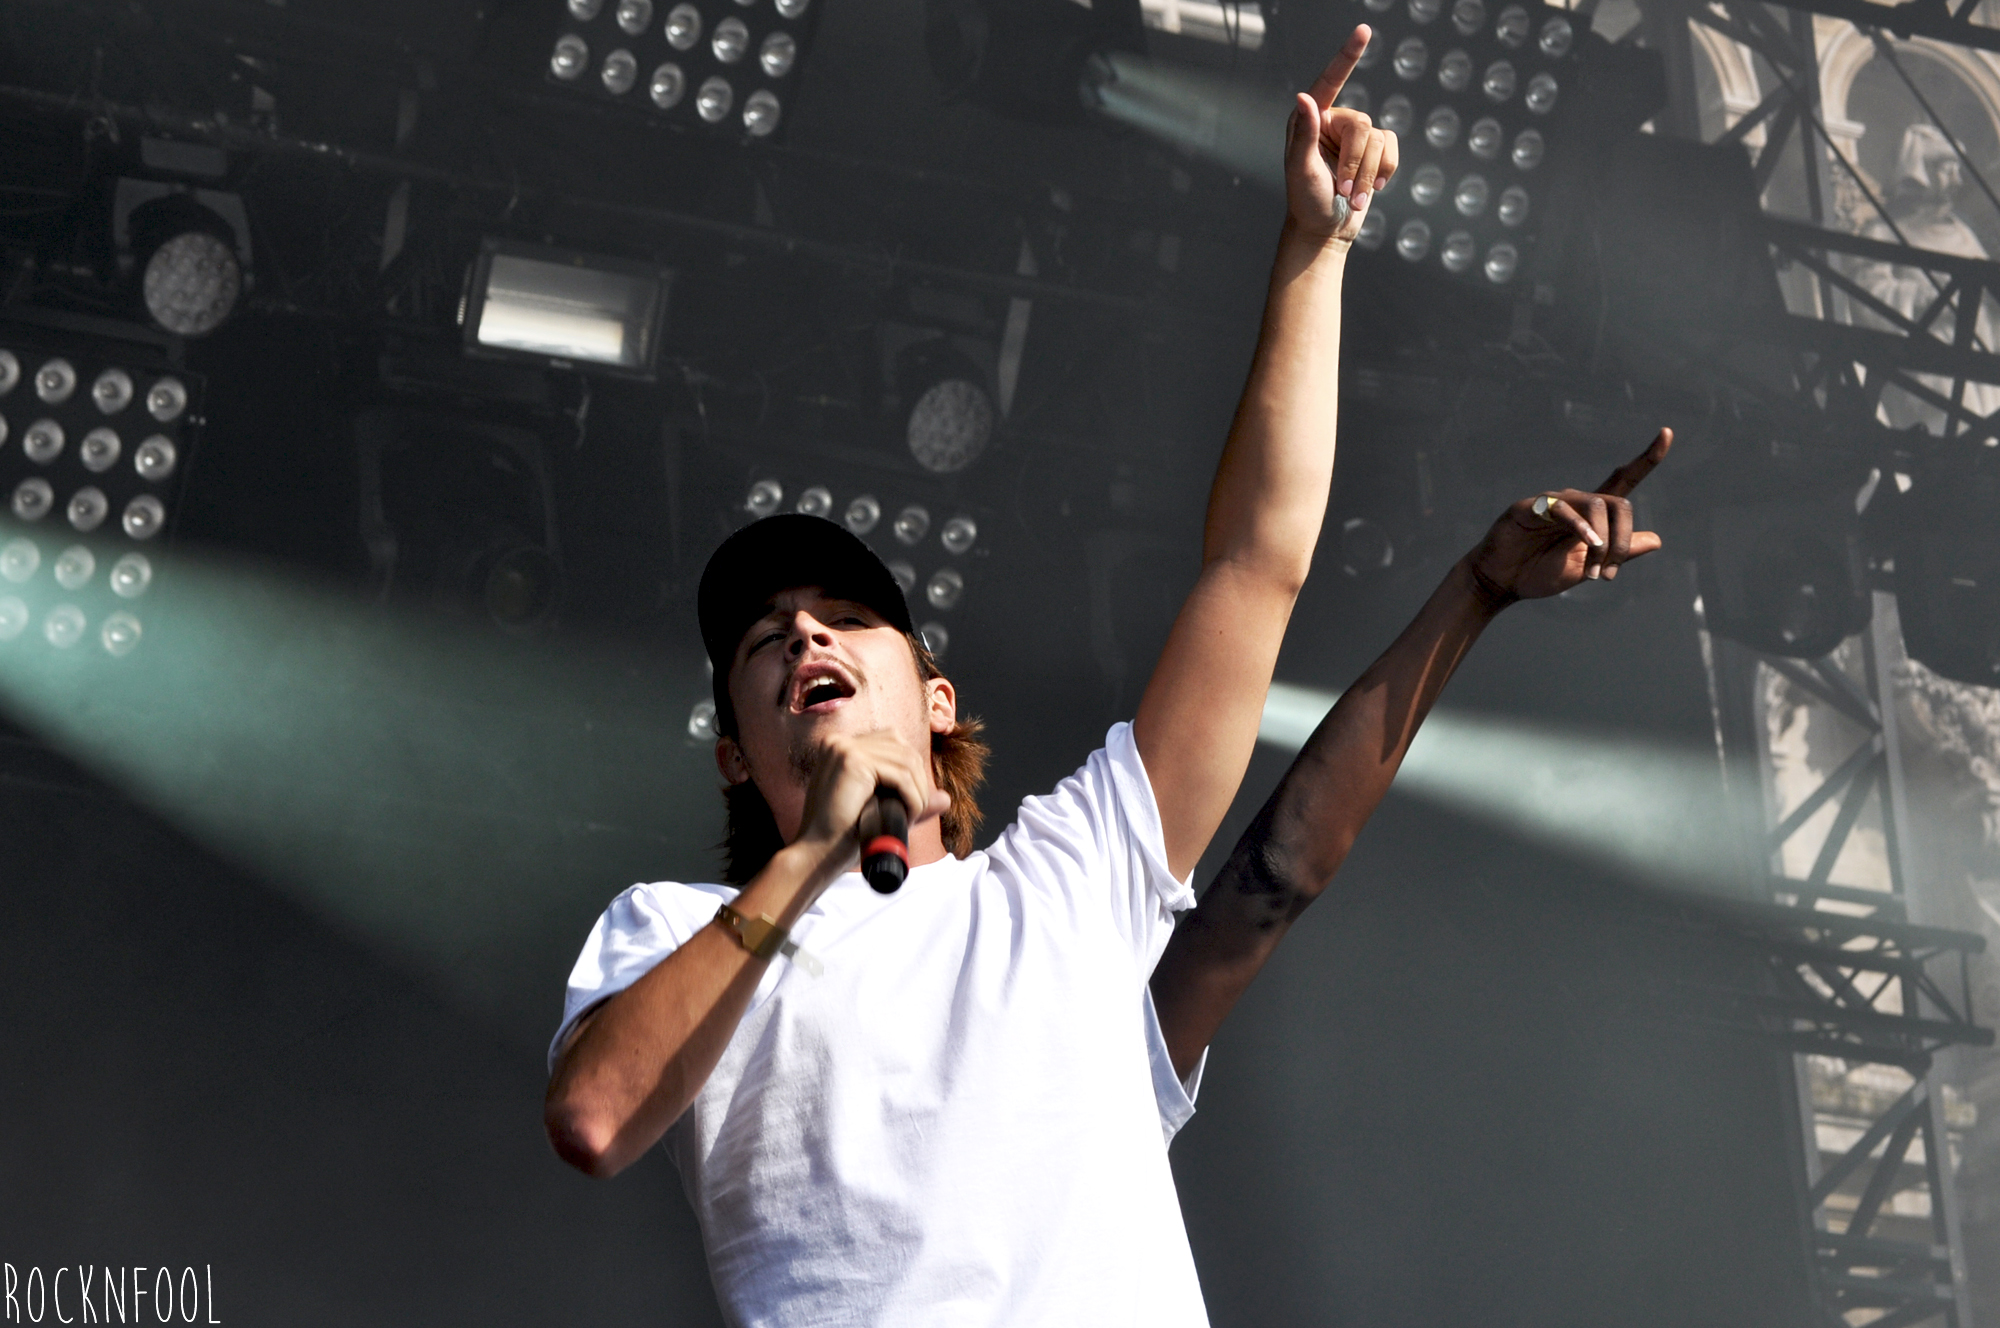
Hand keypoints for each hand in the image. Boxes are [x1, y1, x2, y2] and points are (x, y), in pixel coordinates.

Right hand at [791, 730, 949, 875]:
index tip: (911, 799)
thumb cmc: (842, 836)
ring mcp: (844, 748)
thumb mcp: (880, 810)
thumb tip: (946, 798)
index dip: (910, 769)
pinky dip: (913, 797)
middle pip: (902, 747)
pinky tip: (908, 815)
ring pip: (906, 761)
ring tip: (911, 816)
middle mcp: (839, 741)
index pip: (892, 741)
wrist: (817, 854)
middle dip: (918, 780)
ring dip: (918, 791)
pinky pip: (901, 775)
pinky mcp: (852, 761)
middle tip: (916, 811)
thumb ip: (909, 799)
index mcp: (840, 746)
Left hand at [1285, 27, 1399, 243]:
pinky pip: (1393, 148)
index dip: (1348, 56)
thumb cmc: (1306, 201)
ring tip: (1351, 195)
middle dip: (1355, 163)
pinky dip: (1384, 172)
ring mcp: (1355, 136)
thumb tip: (1304, 97)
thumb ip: (1304, 133)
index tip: (1364, 30)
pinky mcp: (1374, 151)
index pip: (1330, 81)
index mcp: (1309, 119)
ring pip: (1379, 139)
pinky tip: (1369, 189)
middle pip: (1363, 125)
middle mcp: (1332, 121)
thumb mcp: (1300, 170)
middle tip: (1341, 188)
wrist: (1325, 230)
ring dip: (1368, 174)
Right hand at [1465, 429, 1672, 602]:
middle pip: (1619, 504)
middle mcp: (1576, 502)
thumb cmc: (1540, 572)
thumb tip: (1657, 539)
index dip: (1647, 459)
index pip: (1624, 480)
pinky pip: (1563, 509)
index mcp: (1592, 514)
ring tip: (1593, 572)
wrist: (1502, 582)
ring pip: (1597, 506)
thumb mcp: (1588, 567)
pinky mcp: (1531, 507)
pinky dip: (1581, 526)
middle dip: (1622, 541)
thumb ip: (1620, 552)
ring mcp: (1554, 502)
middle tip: (1608, 575)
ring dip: (1603, 542)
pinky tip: (1588, 542)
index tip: (1668, 433)